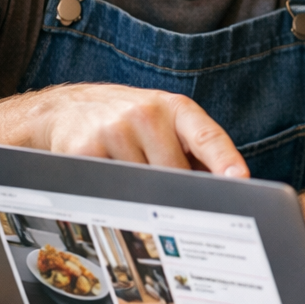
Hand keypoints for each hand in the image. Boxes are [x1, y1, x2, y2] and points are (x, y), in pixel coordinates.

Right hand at [34, 84, 247, 176]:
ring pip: (145, 186)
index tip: (239, 178)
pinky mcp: (86, 151)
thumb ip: (192, 151)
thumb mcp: (163, 122)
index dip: (224, 159)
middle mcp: (146, 114)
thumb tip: (225, 189)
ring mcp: (115, 131)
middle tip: (169, 196)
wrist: (65, 109)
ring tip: (129, 175)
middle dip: (177, 191)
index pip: (206, 135)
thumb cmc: (126, 120)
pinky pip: (114, 189)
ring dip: (141, 193)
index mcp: (174, 108)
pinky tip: (108, 178)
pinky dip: (115, 193)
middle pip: (176, 174)